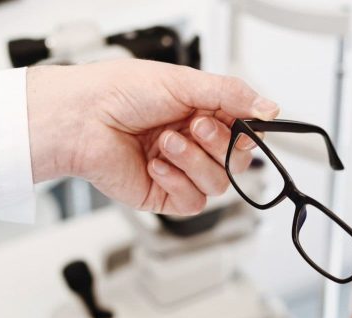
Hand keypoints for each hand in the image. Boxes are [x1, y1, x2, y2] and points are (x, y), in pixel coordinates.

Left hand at [26, 59, 278, 215]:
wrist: (82, 119)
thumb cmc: (118, 93)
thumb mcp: (185, 82)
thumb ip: (233, 95)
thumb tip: (270, 108)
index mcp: (201, 112)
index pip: (244, 132)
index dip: (248, 133)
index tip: (246, 125)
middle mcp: (193, 143)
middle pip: (237, 162)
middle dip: (218, 144)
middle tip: (194, 126)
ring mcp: (179, 171)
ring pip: (218, 184)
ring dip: (194, 161)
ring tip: (165, 142)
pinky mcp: (163, 195)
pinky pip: (193, 202)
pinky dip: (177, 182)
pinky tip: (155, 164)